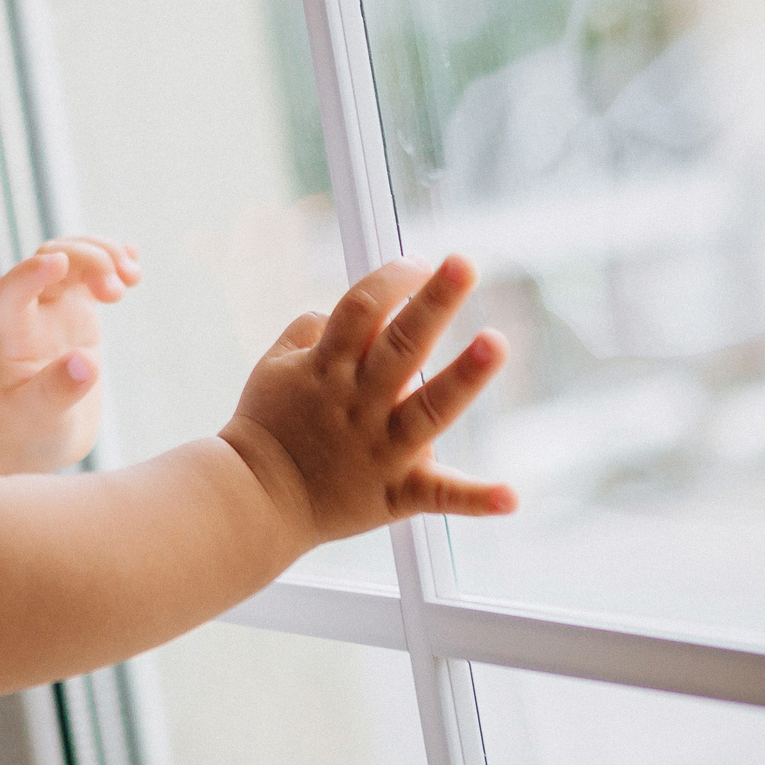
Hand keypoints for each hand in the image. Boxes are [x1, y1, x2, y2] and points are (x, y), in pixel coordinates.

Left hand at [0, 236, 138, 472]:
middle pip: (52, 260)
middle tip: (118, 290)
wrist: (29, 436)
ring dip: (103, 255)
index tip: (58, 264)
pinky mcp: (78, 315)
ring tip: (133, 278)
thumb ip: (57, 391)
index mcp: (15, 338)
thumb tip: (85, 362)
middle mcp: (34, 315)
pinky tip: (135, 259)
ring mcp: (56, 311)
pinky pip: (91, 275)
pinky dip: (112, 261)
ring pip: (73, 258)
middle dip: (86, 260)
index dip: (30, 273)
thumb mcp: (38, 419)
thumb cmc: (23, 430)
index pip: (11, 293)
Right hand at [220, 255, 515, 545]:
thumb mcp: (272, 367)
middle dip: (433, 302)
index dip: (391, 279)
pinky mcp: (397, 494)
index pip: (361, 308)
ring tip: (496, 342)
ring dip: (464, 376)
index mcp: (326, 369)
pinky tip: (513, 496)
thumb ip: (308, 331)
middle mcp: (359, 404)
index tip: (419, 261)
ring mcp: (380, 449)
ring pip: (429, 409)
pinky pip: (440, 496)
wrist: (252, 502)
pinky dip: (476, 498)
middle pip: (400, 344)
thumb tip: (342, 311)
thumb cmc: (264, 428)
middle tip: (464, 264)